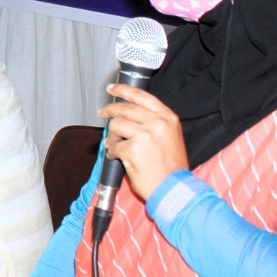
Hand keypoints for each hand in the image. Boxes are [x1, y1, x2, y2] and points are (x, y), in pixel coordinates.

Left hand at [98, 83, 188, 199]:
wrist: (174, 188)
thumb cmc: (172, 166)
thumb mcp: (171, 136)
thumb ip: (154, 121)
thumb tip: (129, 113)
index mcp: (167, 117)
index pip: (142, 96)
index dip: (123, 90)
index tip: (112, 88)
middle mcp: (157, 122)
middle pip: (125, 109)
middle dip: (110, 110)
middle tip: (102, 113)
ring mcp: (145, 135)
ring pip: (116, 125)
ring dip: (112, 135)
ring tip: (113, 143)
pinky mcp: (133, 149)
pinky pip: (114, 145)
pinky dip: (112, 151)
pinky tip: (116, 156)